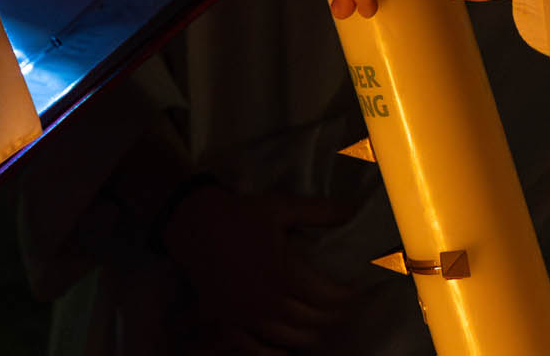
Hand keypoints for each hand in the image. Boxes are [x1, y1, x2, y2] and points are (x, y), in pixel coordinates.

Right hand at [162, 184, 358, 353]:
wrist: (194, 224)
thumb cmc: (240, 215)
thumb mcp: (281, 207)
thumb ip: (319, 212)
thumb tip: (352, 207)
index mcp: (284, 274)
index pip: (328, 298)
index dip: (347, 297)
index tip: (354, 291)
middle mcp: (268, 301)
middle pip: (314, 321)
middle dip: (335, 316)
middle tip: (343, 307)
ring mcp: (247, 317)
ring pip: (292, 339)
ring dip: (312, 334)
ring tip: (321, 324)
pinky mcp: (228, 323)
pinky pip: (256, 350)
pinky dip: (275, 354)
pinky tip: (287, 350)